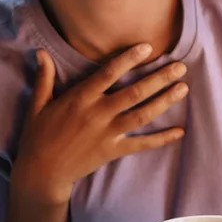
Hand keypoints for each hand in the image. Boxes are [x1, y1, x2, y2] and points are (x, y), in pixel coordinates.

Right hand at [12, 45, 187, 204]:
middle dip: (159, 79)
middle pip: (134, 93)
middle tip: (180, 67)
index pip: (107, 74)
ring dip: (164, 102)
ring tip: (183, 88)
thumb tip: (40, 52)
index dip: (128, 60)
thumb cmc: (39, 135)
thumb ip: (45, 78)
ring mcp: (107, 134)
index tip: (147, 47)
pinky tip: (180, 131)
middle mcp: (96, 114)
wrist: (42, 173)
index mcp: (79, 99)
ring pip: (141, 115)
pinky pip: (141, 144)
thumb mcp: (38, 104)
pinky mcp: (112, 151)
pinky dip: (161, 139)